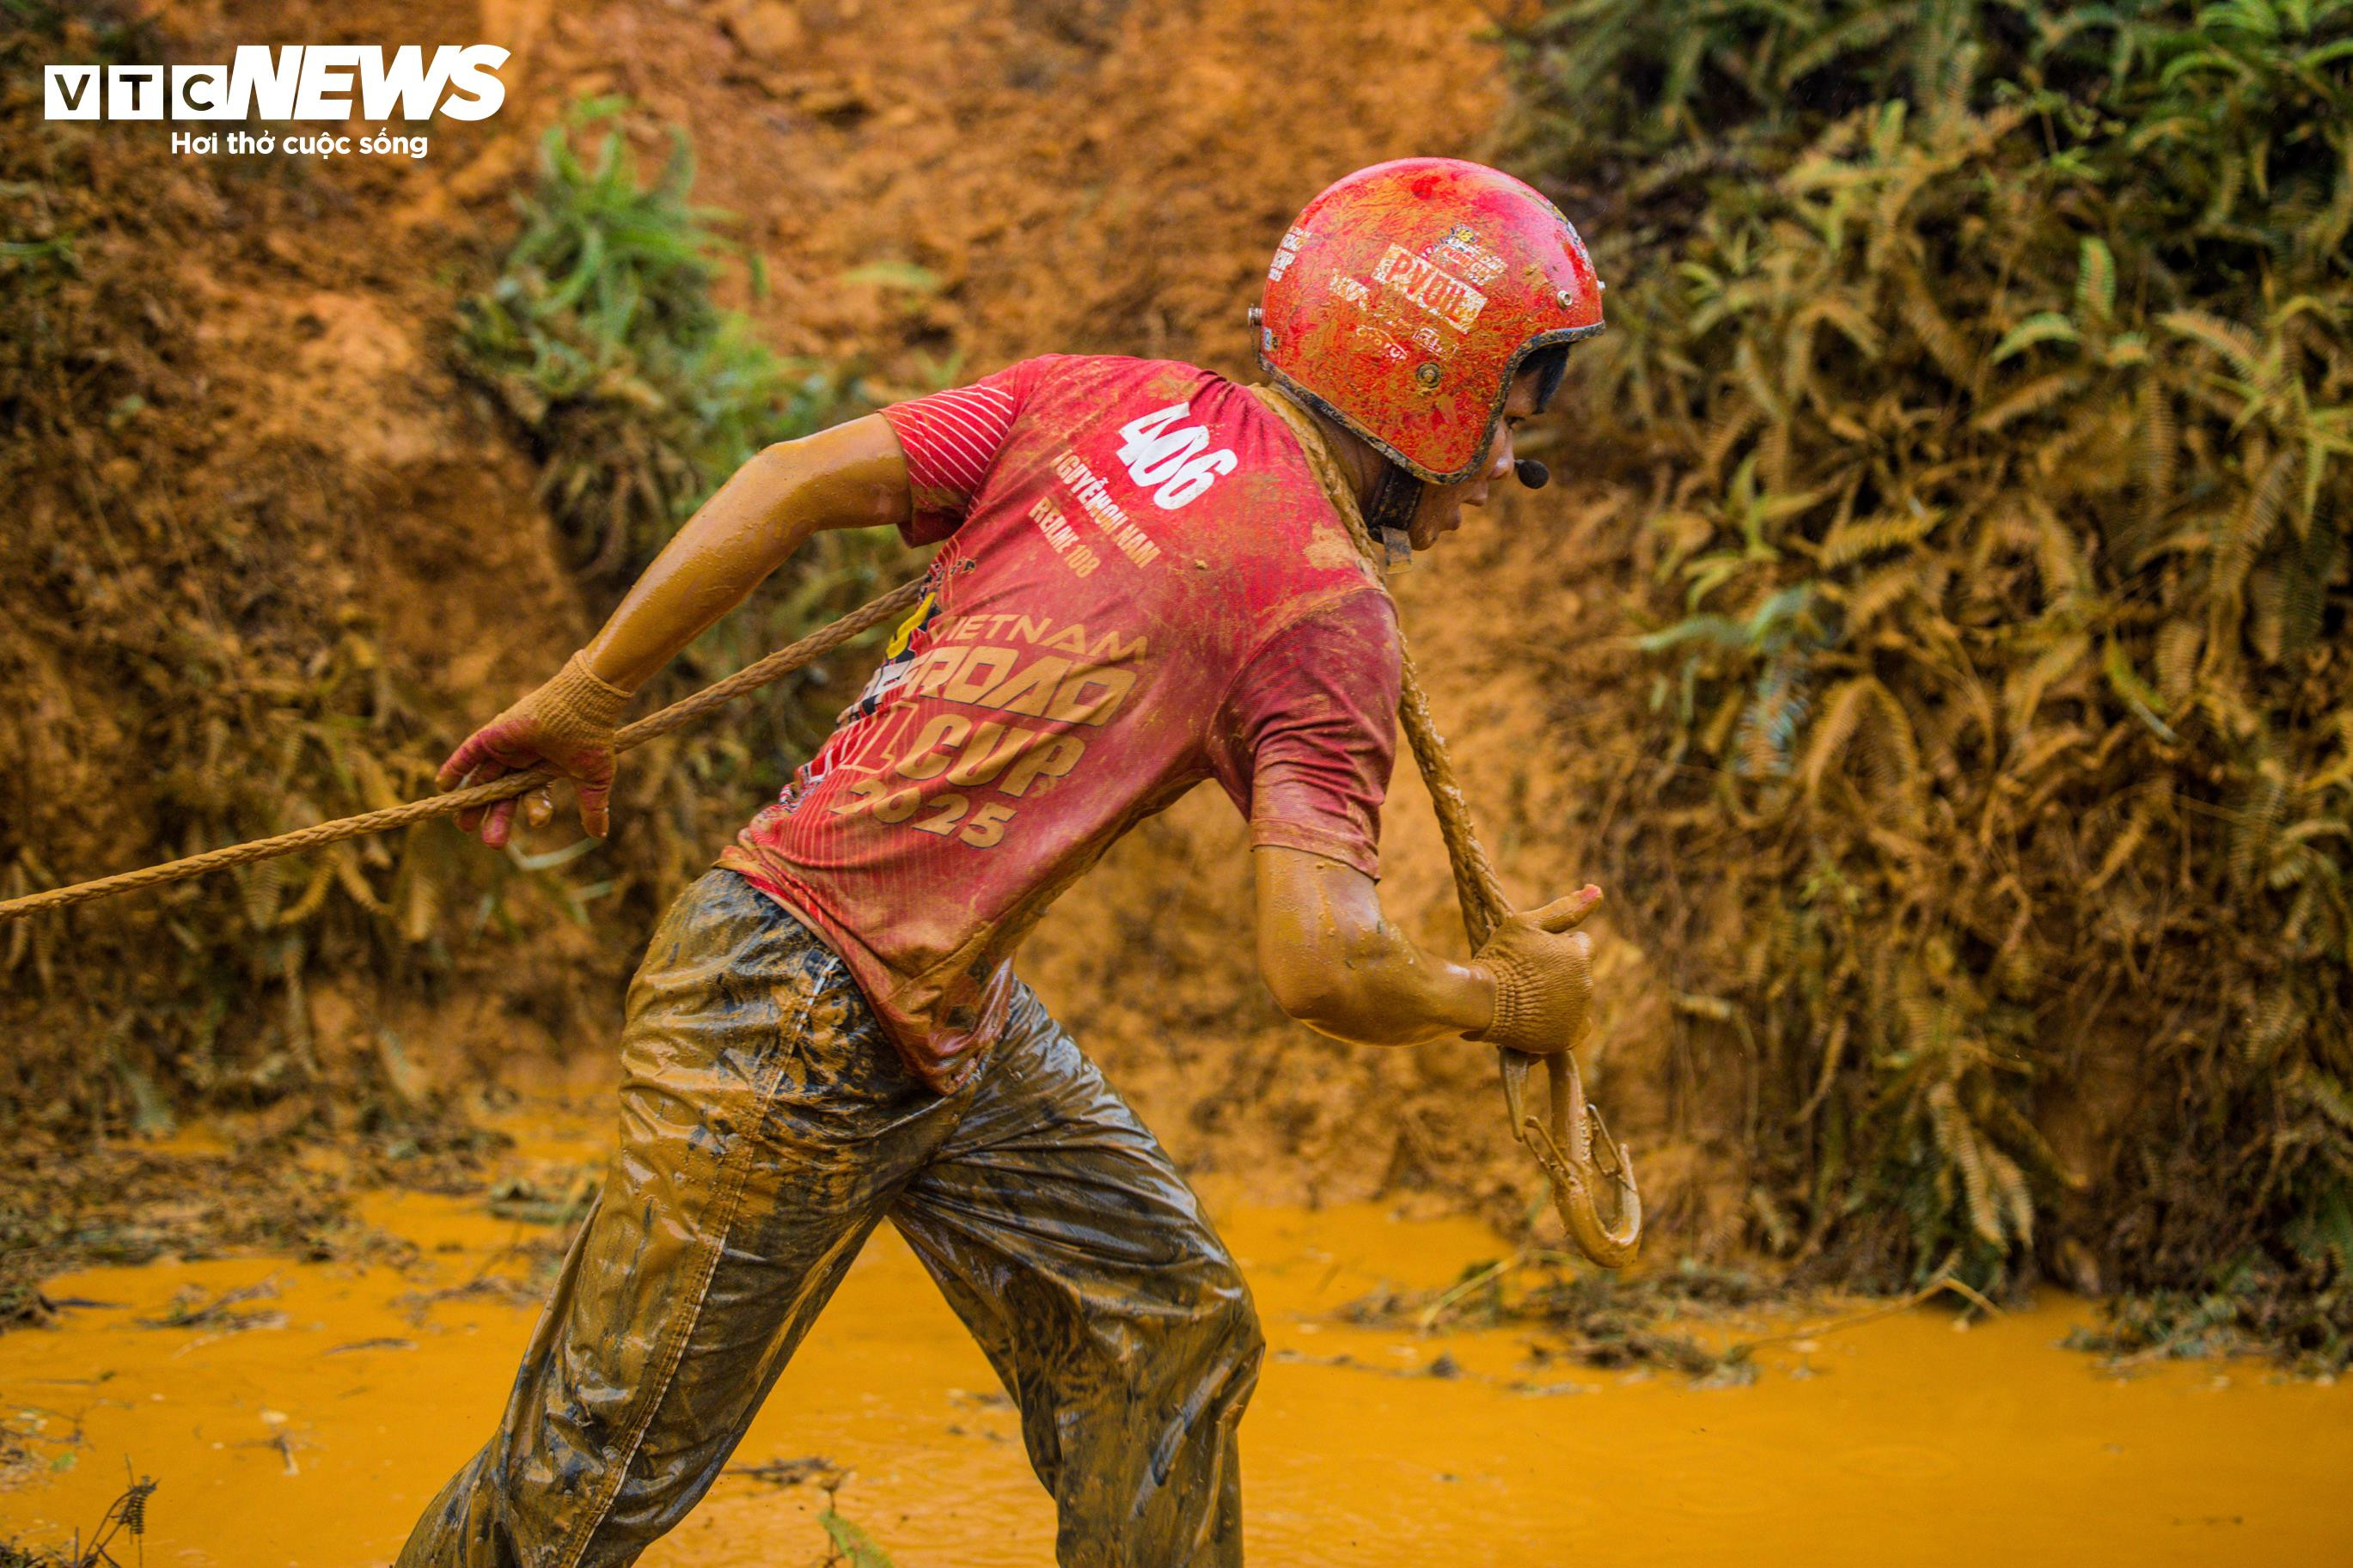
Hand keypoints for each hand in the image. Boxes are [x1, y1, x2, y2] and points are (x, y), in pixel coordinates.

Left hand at [437, 652, 629, 847]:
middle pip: (504, 793)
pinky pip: (468, 754)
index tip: (538, 823)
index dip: (533, 811)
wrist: (584, 706)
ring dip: (473, 801)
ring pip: (485, 778)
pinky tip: (443, 786)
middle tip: (494, 843)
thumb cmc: (591, 738)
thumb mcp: (593, 779)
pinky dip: (455, 769)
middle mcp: (523, 759)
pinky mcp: (493, 735)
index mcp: (545, 768)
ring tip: (464, 827)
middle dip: (498, 818)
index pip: (533, 795)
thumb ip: (593, 807)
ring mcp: (506, 747)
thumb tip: (599, 835)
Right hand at [1470, 884, 1602, 1054]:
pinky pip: (1574, 1028)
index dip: (1556, 948)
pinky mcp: (1567, 1037)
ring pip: (1575, 999)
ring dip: (1559, 996)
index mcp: (1579, 954)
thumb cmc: (1500, 957)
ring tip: (1526, 997)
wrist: (1480, 999)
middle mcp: (1586, 983)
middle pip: (1578, 973)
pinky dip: (1560, 1023)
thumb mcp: (1526, 923)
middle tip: (1526, 976)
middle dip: (1559, 972)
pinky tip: (1538, 1017)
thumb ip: (1565, 909)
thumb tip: (1598, 889)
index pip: (1581, 945)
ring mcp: (1578, 1013)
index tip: (1533, 955)